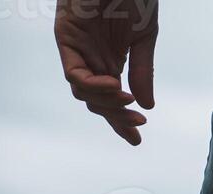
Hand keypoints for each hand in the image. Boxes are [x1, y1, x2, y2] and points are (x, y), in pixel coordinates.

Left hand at [55, 0, 158, 145]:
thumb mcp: (144, 39)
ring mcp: (77, 49)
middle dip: (116, 117)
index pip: (110, 99)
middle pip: (96, 100)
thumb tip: (146, 105)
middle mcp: (90, 58)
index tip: (136, 139)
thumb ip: (143, 71)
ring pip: (83, 91)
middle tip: (137, 125)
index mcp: (109, 60)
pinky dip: (93, 85)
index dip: (120, 120)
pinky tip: (114, 86)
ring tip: (127, 101)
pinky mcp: (66, 37)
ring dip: (105, 103)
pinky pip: (75, 74)